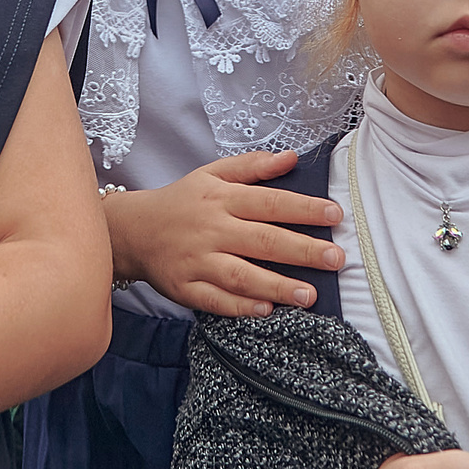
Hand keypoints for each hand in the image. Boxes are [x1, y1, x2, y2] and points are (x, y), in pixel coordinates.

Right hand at [102, 151, 343, 315]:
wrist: (132, 230)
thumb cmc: (182, 201)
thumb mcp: (212, 174)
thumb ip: (252, 166)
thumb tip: (291, 158)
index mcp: (221, 199)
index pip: (268, 202)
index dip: (303, 208)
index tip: (335, 215)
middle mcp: (211, 229)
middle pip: (261, 240)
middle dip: (302, 250)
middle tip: (335, 258)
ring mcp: (196, 261)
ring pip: (240, 275)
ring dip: (277, 285)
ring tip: (310, 295)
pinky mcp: (184, 288)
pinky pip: (215, 300)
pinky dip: (240, 306)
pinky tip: (267, 310)